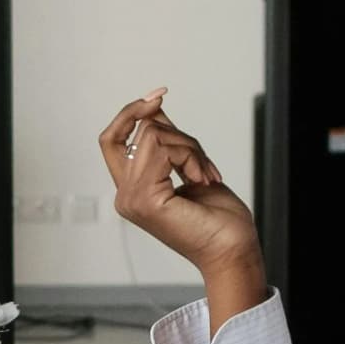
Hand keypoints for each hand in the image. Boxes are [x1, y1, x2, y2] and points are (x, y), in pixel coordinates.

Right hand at [99, 90, 267, 315]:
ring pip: (154, 135)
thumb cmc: (218, 218)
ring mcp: (132, 199)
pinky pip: (163, 149)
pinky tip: (202, 181)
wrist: (233, 249)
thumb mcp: (188, 166)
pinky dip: (191, 157)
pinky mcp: (146, 199)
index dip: (129, 113)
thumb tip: (154, 108)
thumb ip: (167, 141)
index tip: (157, 95)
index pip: (110, 139)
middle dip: (179, 135)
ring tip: (205, 176)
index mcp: (132, 191)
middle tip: (201, 162)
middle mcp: (125, 196)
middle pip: (139, 131)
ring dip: (190, 148)